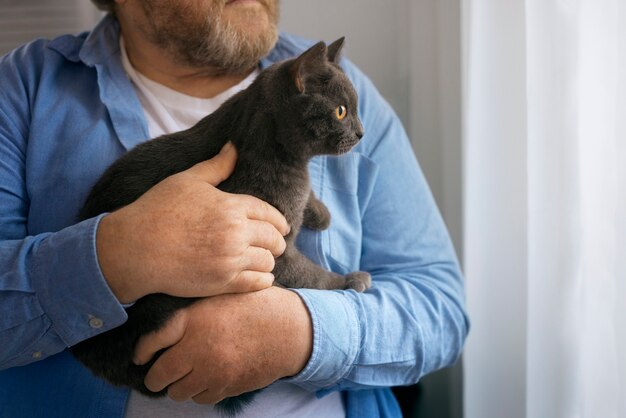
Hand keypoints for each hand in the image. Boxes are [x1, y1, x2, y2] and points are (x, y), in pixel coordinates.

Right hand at [97, 142, 289, 302]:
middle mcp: (235, 233)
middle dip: (277, 241)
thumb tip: (234, 147)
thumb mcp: (187, 180)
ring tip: (263, 260)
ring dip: (268, 260)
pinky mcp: (222, 282)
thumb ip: (216, 166)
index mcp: (231, 206)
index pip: (269, 214)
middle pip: (273, 239)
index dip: (279, 221)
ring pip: (268, 262)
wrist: (135, 249)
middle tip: (275, 244)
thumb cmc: (157, 210)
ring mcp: (230, 260)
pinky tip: (260, 277)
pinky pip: (257, 283)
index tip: (282, 227)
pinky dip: (263, 280)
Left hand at [133, 287, 312, 403]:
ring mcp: (213, 371)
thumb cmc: (255, 306)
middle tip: (158, 372)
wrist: (289, 328)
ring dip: (178, 386)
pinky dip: (200, 391)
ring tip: (185, 375)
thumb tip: (161, 326)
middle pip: (159, 375)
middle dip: (155, 376)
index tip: (141, 355)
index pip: (150, 342)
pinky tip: (207, 378)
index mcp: (193, 320)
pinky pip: (202, 398)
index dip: (141, 351)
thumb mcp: (220, 296)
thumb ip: (191, 311)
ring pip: (178, 392)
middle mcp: (198, 348)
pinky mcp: (227, 386)